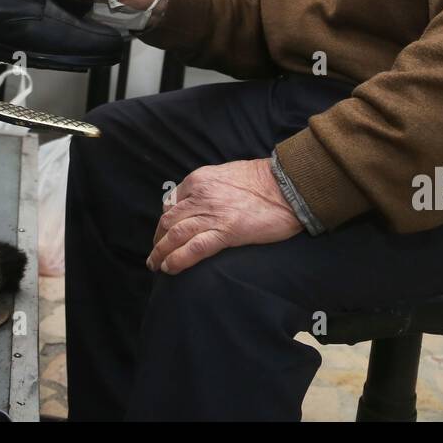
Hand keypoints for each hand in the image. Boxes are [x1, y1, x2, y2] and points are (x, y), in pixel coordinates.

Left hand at [146, 159, 301, 274]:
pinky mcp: (226, 232)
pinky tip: (170, 268)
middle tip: (155, 254)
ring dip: (161, 253)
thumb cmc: (263, 180)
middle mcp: (200, 195)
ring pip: (174, 235)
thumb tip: (197, 205)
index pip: (171, 204)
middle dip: (158, 240)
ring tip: (156, 266)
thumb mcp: (226, 174)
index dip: (164, 222)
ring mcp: (211, 214)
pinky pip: (193, 249)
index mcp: (198, 179)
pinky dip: (177, 260)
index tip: (164, 234)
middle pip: (168, 221)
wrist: (287, 185)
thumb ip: (208, 188)